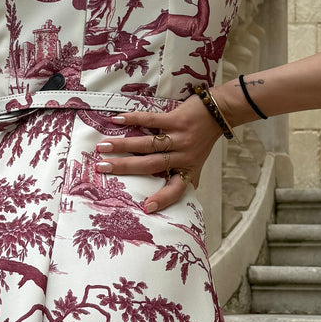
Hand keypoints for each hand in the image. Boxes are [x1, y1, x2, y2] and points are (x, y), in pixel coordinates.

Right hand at [95, 96, 223, 212]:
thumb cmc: (204, 140)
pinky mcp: (176, 119)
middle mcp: (183, 155)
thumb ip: (185, 178)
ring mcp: (179, 137)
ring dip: (123, 145)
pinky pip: (151, 120)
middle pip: (150, 165)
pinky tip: (117, 121)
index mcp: (186, 169)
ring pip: (147, 144)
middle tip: (102, 167)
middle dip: (124, 167)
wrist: (218, 113)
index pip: (176, 189)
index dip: (163, 199)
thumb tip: (173, 197)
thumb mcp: (197, 163)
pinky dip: (133, 120)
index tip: (146, 208)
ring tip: (103, 147)